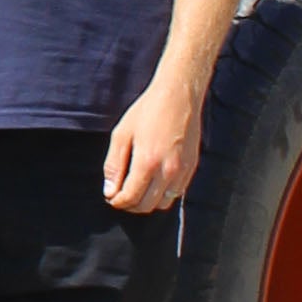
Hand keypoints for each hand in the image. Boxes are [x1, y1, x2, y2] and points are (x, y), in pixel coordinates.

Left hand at [103, 75, 202, 213]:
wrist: (178, 95)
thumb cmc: (147, 111)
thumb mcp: (122, 134)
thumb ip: (113, 165)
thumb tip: (110, 191)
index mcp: (148, 162)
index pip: (131, 197)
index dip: (117, 201)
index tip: (111, 197)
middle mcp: (168, 171)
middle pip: (147, 205)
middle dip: (131, 205)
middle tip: (121, 195)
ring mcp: (183, 171)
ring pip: (163, 203)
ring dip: (148, 202)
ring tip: (137, 189)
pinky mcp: (192, 167)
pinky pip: (177, 193)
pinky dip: (163, 194)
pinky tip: (154, 181)